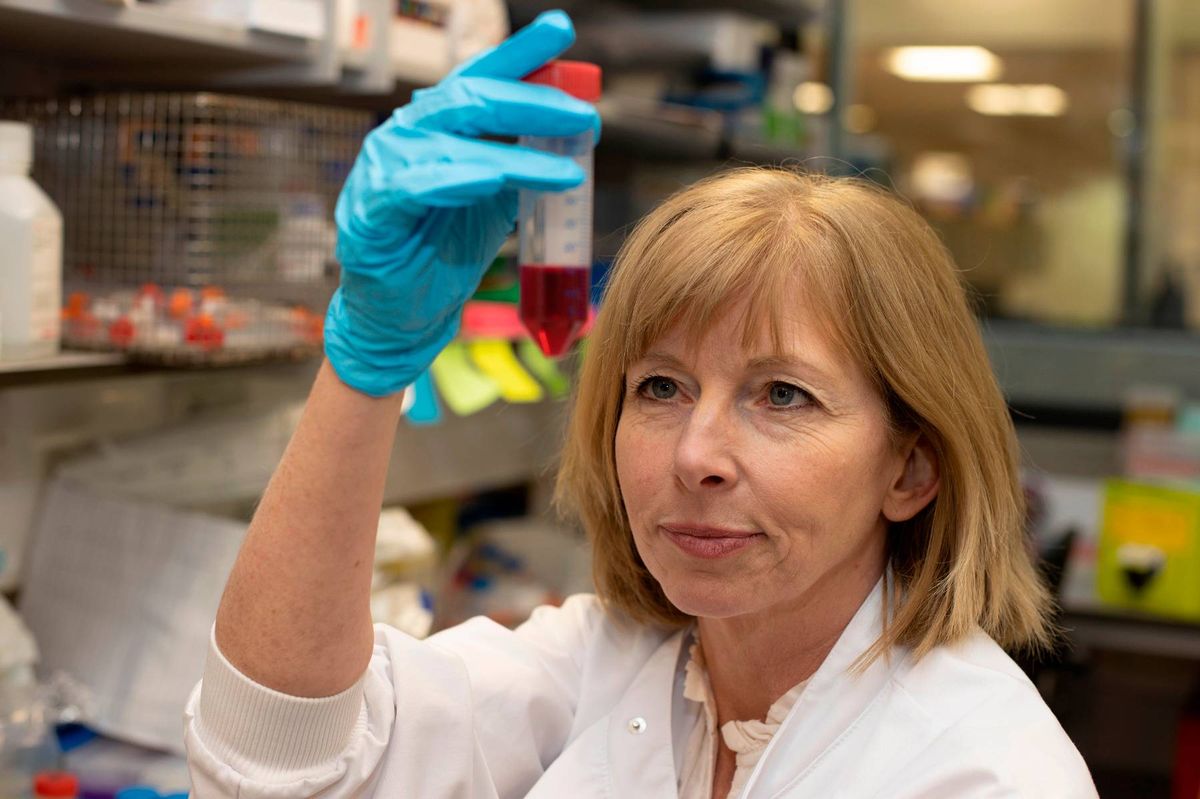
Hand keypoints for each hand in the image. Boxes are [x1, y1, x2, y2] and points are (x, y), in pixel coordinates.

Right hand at [325, 10, 599, 396]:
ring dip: (515, 153)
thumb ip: (521, 159)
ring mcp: (383, 169)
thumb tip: (576, 127)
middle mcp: (406, 135)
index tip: (561, 29)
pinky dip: (460, 180)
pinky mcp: (371, 211)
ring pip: (453, 141)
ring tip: (565, 169)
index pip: (480, 78)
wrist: (402, 315)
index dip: (520, 53)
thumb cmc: (444, 250)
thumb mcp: (495, 198)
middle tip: (582, 115)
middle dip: (533, 101)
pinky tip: (494, 179)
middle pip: (471, 99)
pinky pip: (418, 186)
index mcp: (435, 126)